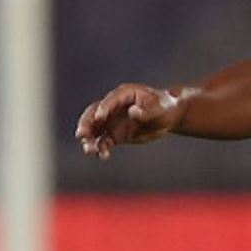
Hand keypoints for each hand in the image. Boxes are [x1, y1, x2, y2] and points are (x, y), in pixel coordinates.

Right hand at [74, 84, 188, 159]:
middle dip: (86, 124)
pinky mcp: (115, 134)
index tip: (99, 118)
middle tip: (82, 135)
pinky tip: (103, 156)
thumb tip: (132, 112)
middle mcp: (113, 107)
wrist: (169, 116)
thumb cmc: (164, 107)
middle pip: (93, 114)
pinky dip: (101, 148)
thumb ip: (146, 111)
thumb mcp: (159, 108)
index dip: (103, 108)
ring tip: (90, 151)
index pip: (109, 101)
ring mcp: (112, 121)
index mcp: (123, 94)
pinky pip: (104, 141)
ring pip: (95, 129)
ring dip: (90, 139)